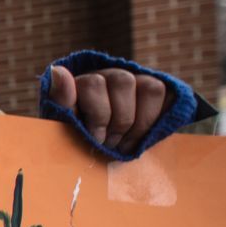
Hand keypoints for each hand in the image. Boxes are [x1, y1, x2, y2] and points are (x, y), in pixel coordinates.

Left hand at [47, 65, 168, 153]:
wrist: (101, 156)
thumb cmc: (77, 142)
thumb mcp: (63, 126)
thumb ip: (61, 100)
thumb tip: (58, 70)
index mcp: (81, 82)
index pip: (93, 82)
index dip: (98, 114)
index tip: (96, 138)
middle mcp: (107, 75)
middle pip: (123, 81)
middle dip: (118, 122)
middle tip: (110, 145)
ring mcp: (134, 80)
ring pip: (149, 88)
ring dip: (139, 122)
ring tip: (125, 144)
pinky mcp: (155, 91)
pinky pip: (167, 95)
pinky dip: (157, 120)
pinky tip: (142, 136)